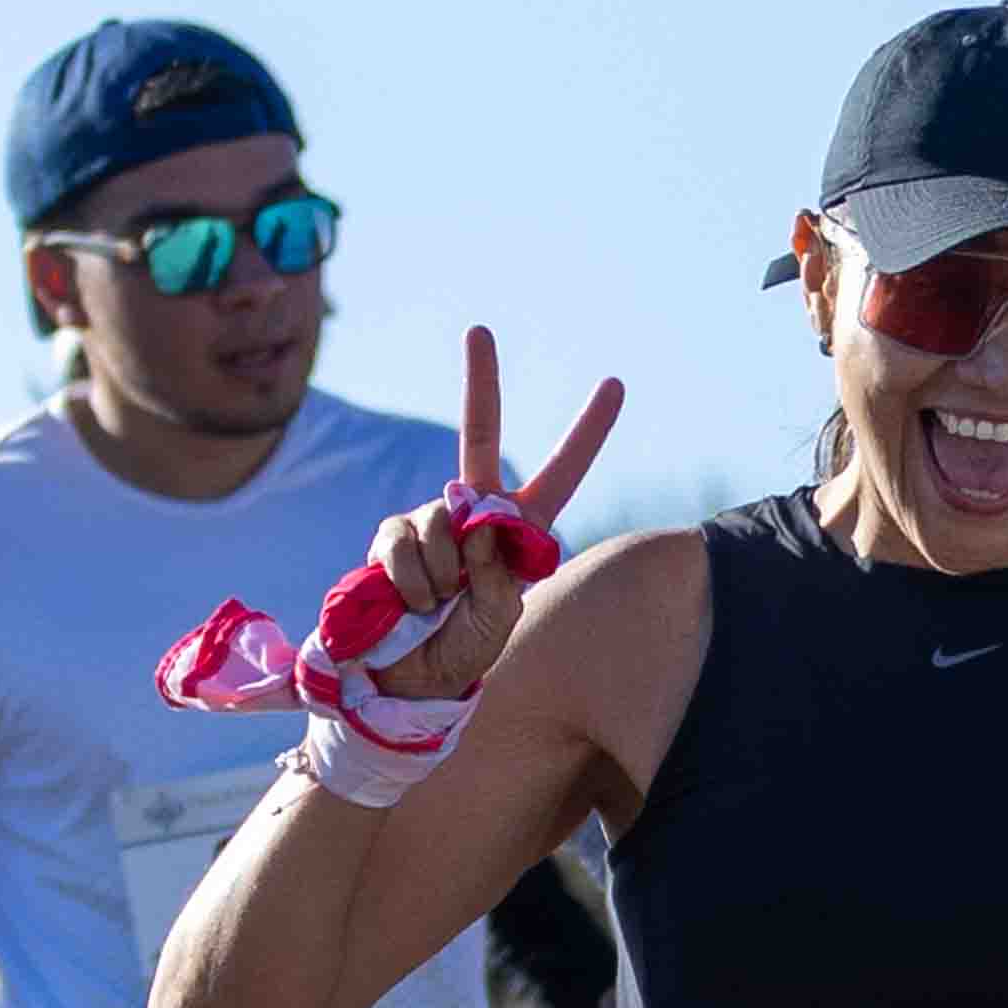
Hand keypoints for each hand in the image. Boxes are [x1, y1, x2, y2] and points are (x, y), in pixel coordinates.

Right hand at [350, 328, 625, 707]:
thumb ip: (496, 572)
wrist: (408, 677)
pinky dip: (410, 581)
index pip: (562, 473)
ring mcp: (433, 519)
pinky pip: (403, 542)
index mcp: (522, 532)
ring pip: (439, 520)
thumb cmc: (463, 651)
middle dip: (480, 381)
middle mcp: (477, 513)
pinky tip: (411, 604)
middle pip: (480, 435)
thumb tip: (474, 524)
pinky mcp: (393, 535)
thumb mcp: (499, 618)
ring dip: (440, 575)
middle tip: (479, 330)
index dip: (587, 432)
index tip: (614, 383)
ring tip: (438, 608)